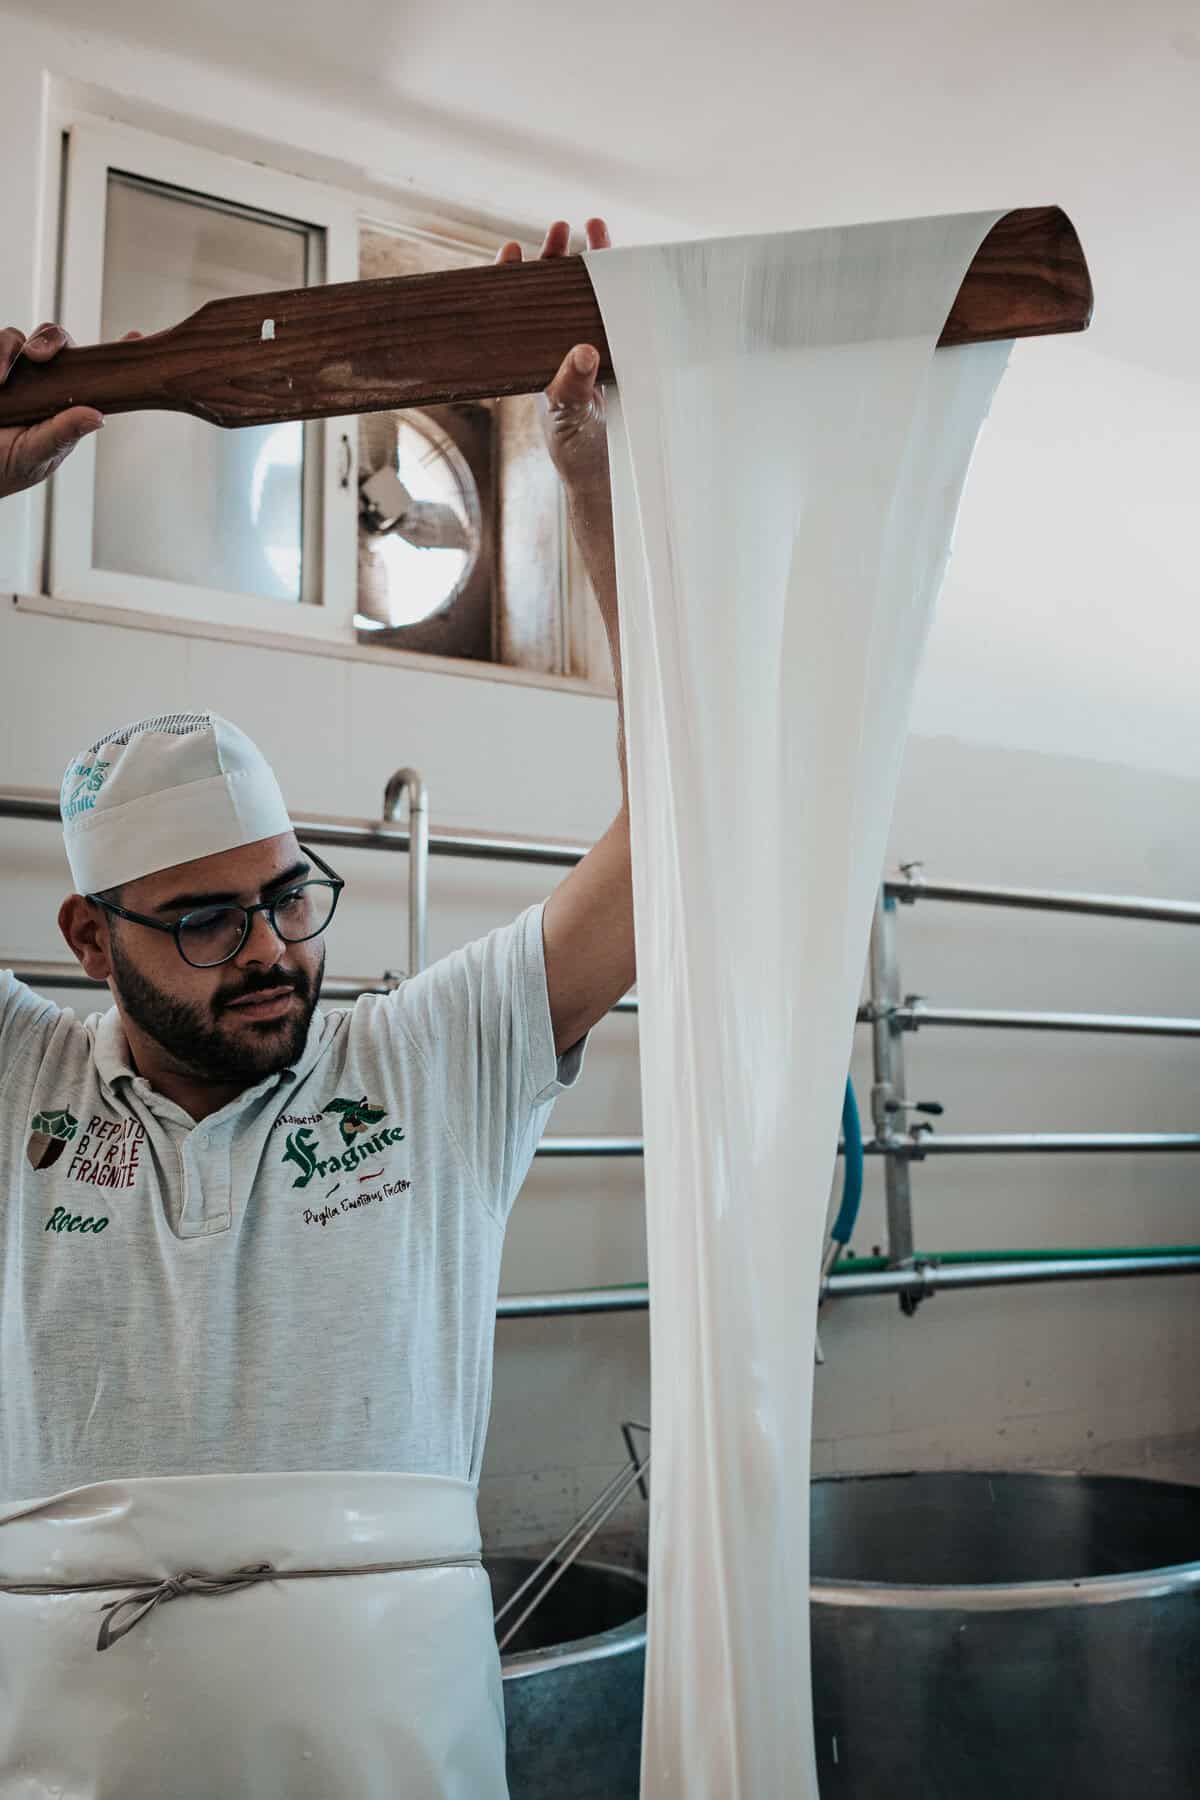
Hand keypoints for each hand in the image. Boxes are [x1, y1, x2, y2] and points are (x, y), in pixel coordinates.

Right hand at [0, 324, 102, 498]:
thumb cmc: (4, 468)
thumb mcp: (35, 455)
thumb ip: (62, 434)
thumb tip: (98, 416)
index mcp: (64, 404)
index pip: (92, 374)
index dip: (114, 354)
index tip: (134, 337)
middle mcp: (40, 382)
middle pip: (55, 342)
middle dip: (50, 340)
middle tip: (38, 356)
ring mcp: (13, 373)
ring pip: (18, 339)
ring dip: (10, 349)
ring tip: (1, 380)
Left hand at [494, 219, 612, 492]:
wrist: (604, 469)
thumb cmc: (574, 445)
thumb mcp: (567, 416)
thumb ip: (572, 386)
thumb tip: (584, 351)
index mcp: (531, 356)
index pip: (512, 308)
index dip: (508, 277)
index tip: (511, 250)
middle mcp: (555, 344)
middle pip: (548, 290)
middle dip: (553, 256)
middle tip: (559, 228)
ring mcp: (584, 344)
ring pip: (582, 294)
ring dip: (589, 260)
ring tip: (594, 226)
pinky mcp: (612, 349)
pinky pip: (613, 310)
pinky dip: (619, 285)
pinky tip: (627, 262)